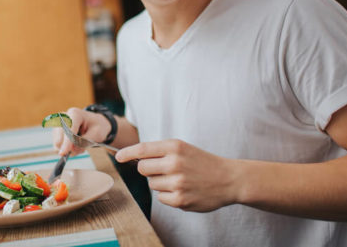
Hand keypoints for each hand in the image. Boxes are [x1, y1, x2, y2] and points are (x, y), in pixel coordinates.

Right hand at [52, 107, 111, 155]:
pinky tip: (75, 144)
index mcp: (75, 114)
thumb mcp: (97, 134)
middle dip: (71, 147)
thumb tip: (71, 150)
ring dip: (71, 149)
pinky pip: (58, 146)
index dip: (66, 142)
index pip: (68, 130)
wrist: (95, 124)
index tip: (62, 153)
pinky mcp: (56, 133)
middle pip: (60, 139)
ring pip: (58, 144)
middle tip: (83, 148)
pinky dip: (67, 149)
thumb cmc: (97, 127)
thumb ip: (84, 142)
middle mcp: (63, 118)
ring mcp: (58, 125)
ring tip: (81, 143)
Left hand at [116, 139, 238, 211]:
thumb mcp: (183, 148)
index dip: (127, 153)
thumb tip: (133, 157)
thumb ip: (159, 151)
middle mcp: (175, 163)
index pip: (143, 149)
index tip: (118, 157)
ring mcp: (177, 183)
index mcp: (175, 146)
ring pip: (151, 184)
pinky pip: (161, 198)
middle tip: (162, 169)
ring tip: (179, 179)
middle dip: (147, 169)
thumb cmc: (201, 162)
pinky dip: (168, 195)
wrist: (228, 179)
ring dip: (160, 182)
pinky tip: (183, 190)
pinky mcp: (180, 200)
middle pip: (142, 168)